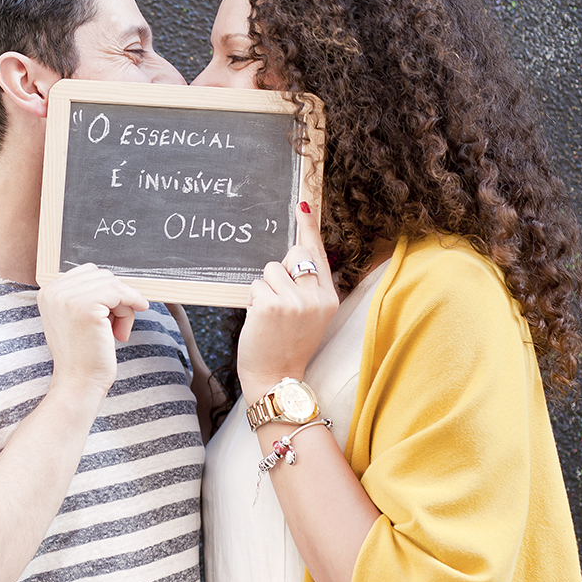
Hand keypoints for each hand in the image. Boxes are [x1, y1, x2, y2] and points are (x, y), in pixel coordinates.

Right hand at [38, 264, 148, 398]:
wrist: (78, 383)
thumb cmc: (82, 355)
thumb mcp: (75, 318)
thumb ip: (85, 296)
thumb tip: (114, 280)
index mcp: (48, 292)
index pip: (89, 272)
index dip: (106, 292)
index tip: (110, 316)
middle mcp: (53, 291)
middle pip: (102, 276)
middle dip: (116, 299)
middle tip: (114, 327)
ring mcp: (68, 298)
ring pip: (113, 283)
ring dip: (124, 306)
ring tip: (117, 331)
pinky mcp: (86, 307)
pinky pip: (120, 292)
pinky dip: (131, 306)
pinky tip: (123, 331)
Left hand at [237, 204, 338, 403]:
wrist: (276, 377)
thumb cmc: (287, 345)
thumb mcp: (310, 316)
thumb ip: (308, 287)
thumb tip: (294, 256)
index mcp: (329, 298)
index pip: (318, 254)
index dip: (309, 228)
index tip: (303, 204)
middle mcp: (316, 297)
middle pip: (292, 254)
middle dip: (279, 270)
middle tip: (279, 300)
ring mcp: (295, 301)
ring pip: (269, 270)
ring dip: (263, 289)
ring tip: (269, 316)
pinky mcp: (271, 305)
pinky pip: (255, 285)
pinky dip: (252, 300)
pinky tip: (259, 320)